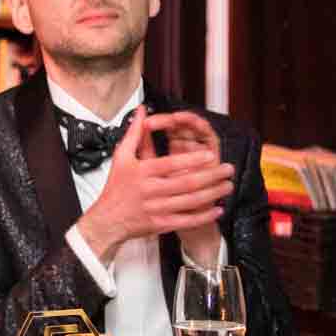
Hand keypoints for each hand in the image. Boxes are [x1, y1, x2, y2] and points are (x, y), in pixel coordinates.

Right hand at [76, 108, 235, 263]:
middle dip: (211, 176)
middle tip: (227, 169)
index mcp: (141, 172)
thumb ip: (134, 134)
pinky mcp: (161, 224)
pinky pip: (187, 220)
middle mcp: (150, 190)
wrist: (108, 219)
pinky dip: (204, 216)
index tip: (210, 155)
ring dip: (212, 194)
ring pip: (190, 201)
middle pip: (186, 183)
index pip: (170, 164)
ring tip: (228, 185)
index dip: (192, 160)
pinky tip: (217, 209)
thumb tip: (142, 112)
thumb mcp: (121, 157)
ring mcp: (156, 208)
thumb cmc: (116, 187)